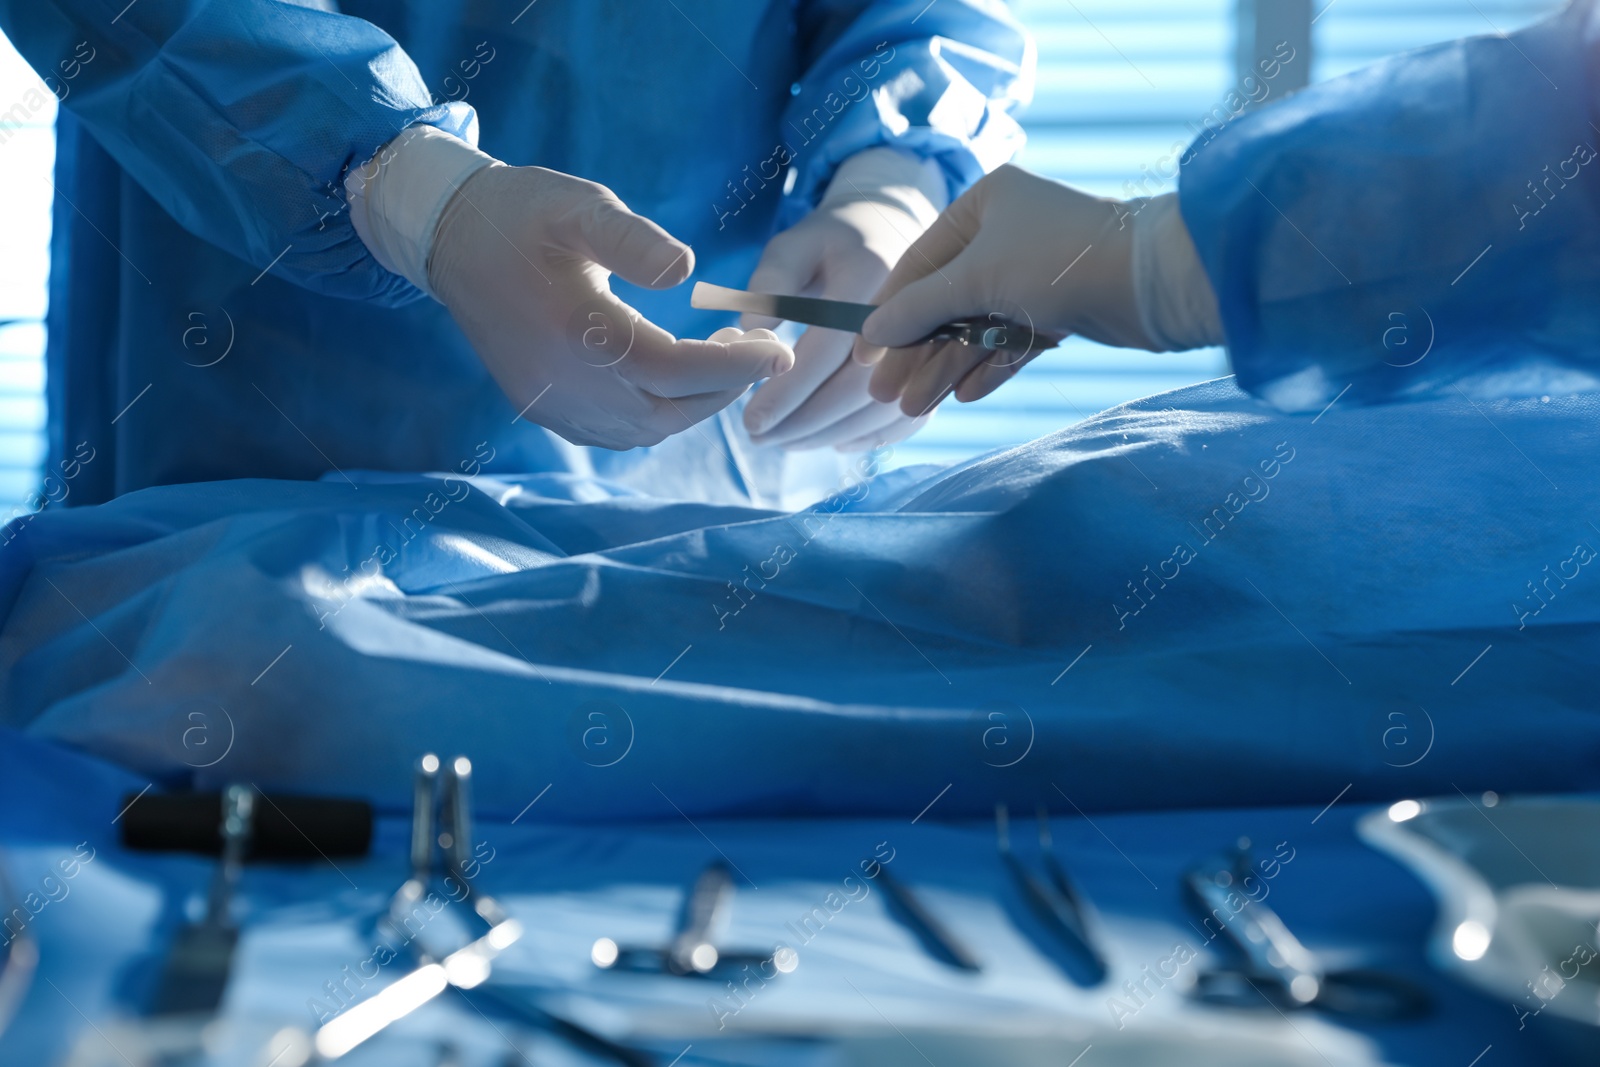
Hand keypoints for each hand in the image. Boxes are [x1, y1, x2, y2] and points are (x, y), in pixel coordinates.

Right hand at [429, 164, 793, 448]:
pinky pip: (615, 433)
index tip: (779, 350)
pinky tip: (671, 378)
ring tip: (716, 357)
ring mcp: (551, 404)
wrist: (448, 240)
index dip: (737, 366)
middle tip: (751, 346)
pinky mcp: (541, 409)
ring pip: (646, 430)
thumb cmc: (521, 214)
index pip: (677, 370)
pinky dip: (656, 414)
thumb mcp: (582, 206)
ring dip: (691, 403)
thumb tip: (689, 271)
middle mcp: (565, 383)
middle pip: (669, 410)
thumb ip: (637, 241)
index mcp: (579, 332)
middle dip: (722, 385)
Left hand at [740, 154, 942, 451]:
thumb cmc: (832, 242)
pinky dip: (871, 437)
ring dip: (831, 435)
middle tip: (760, 438)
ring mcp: (928, 344)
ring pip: (883, 410)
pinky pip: (909, 416)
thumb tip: (750, 328)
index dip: (789, 390)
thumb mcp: (795, 243)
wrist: (894, 232)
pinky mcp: (934, 366)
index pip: (828, 348)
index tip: (752, 418)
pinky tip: (834, 443)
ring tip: (786, 443)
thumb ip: (771, 279)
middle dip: (805, 422)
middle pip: (858, 388)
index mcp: (871, 277)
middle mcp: (908, 314)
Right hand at [854, 165, 1212, 416]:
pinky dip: (987, 366)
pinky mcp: (1059, 309)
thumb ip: (920, 306)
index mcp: (983, 204)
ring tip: (915, 407)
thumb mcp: (977, 278)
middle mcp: (1005, 233)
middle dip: (916, 349)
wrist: (1152, 280)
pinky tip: (963, 396)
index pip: (919, 261)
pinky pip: (1011, 341)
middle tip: (884, 393)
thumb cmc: (1059, 260)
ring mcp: (1033, 273)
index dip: (889, 310)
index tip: (863, 352)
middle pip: (945, 300)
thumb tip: (873, 331)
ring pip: (977, 326)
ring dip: (946, 366)